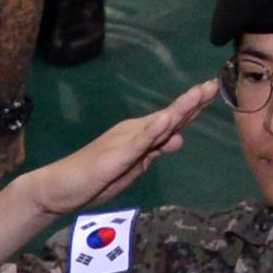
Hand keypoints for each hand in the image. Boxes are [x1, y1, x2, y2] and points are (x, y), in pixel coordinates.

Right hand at [14, 80, 221, 217]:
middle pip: (170, 116)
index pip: (173, 120)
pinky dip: (152, 131)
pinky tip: (166, 120)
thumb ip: (154, 152)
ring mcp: (125, 142)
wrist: (58, 188)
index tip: (214, 89)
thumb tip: (180, 138)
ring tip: (198, 93)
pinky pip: (136, 143)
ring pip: (157, 124)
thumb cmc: (95, 179)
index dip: (194, 106)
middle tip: (214, 84)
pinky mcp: (114, 156)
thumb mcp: (133, 168)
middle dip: (193, 101)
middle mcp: (135, 132)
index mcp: (141, 136)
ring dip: (179, 108)